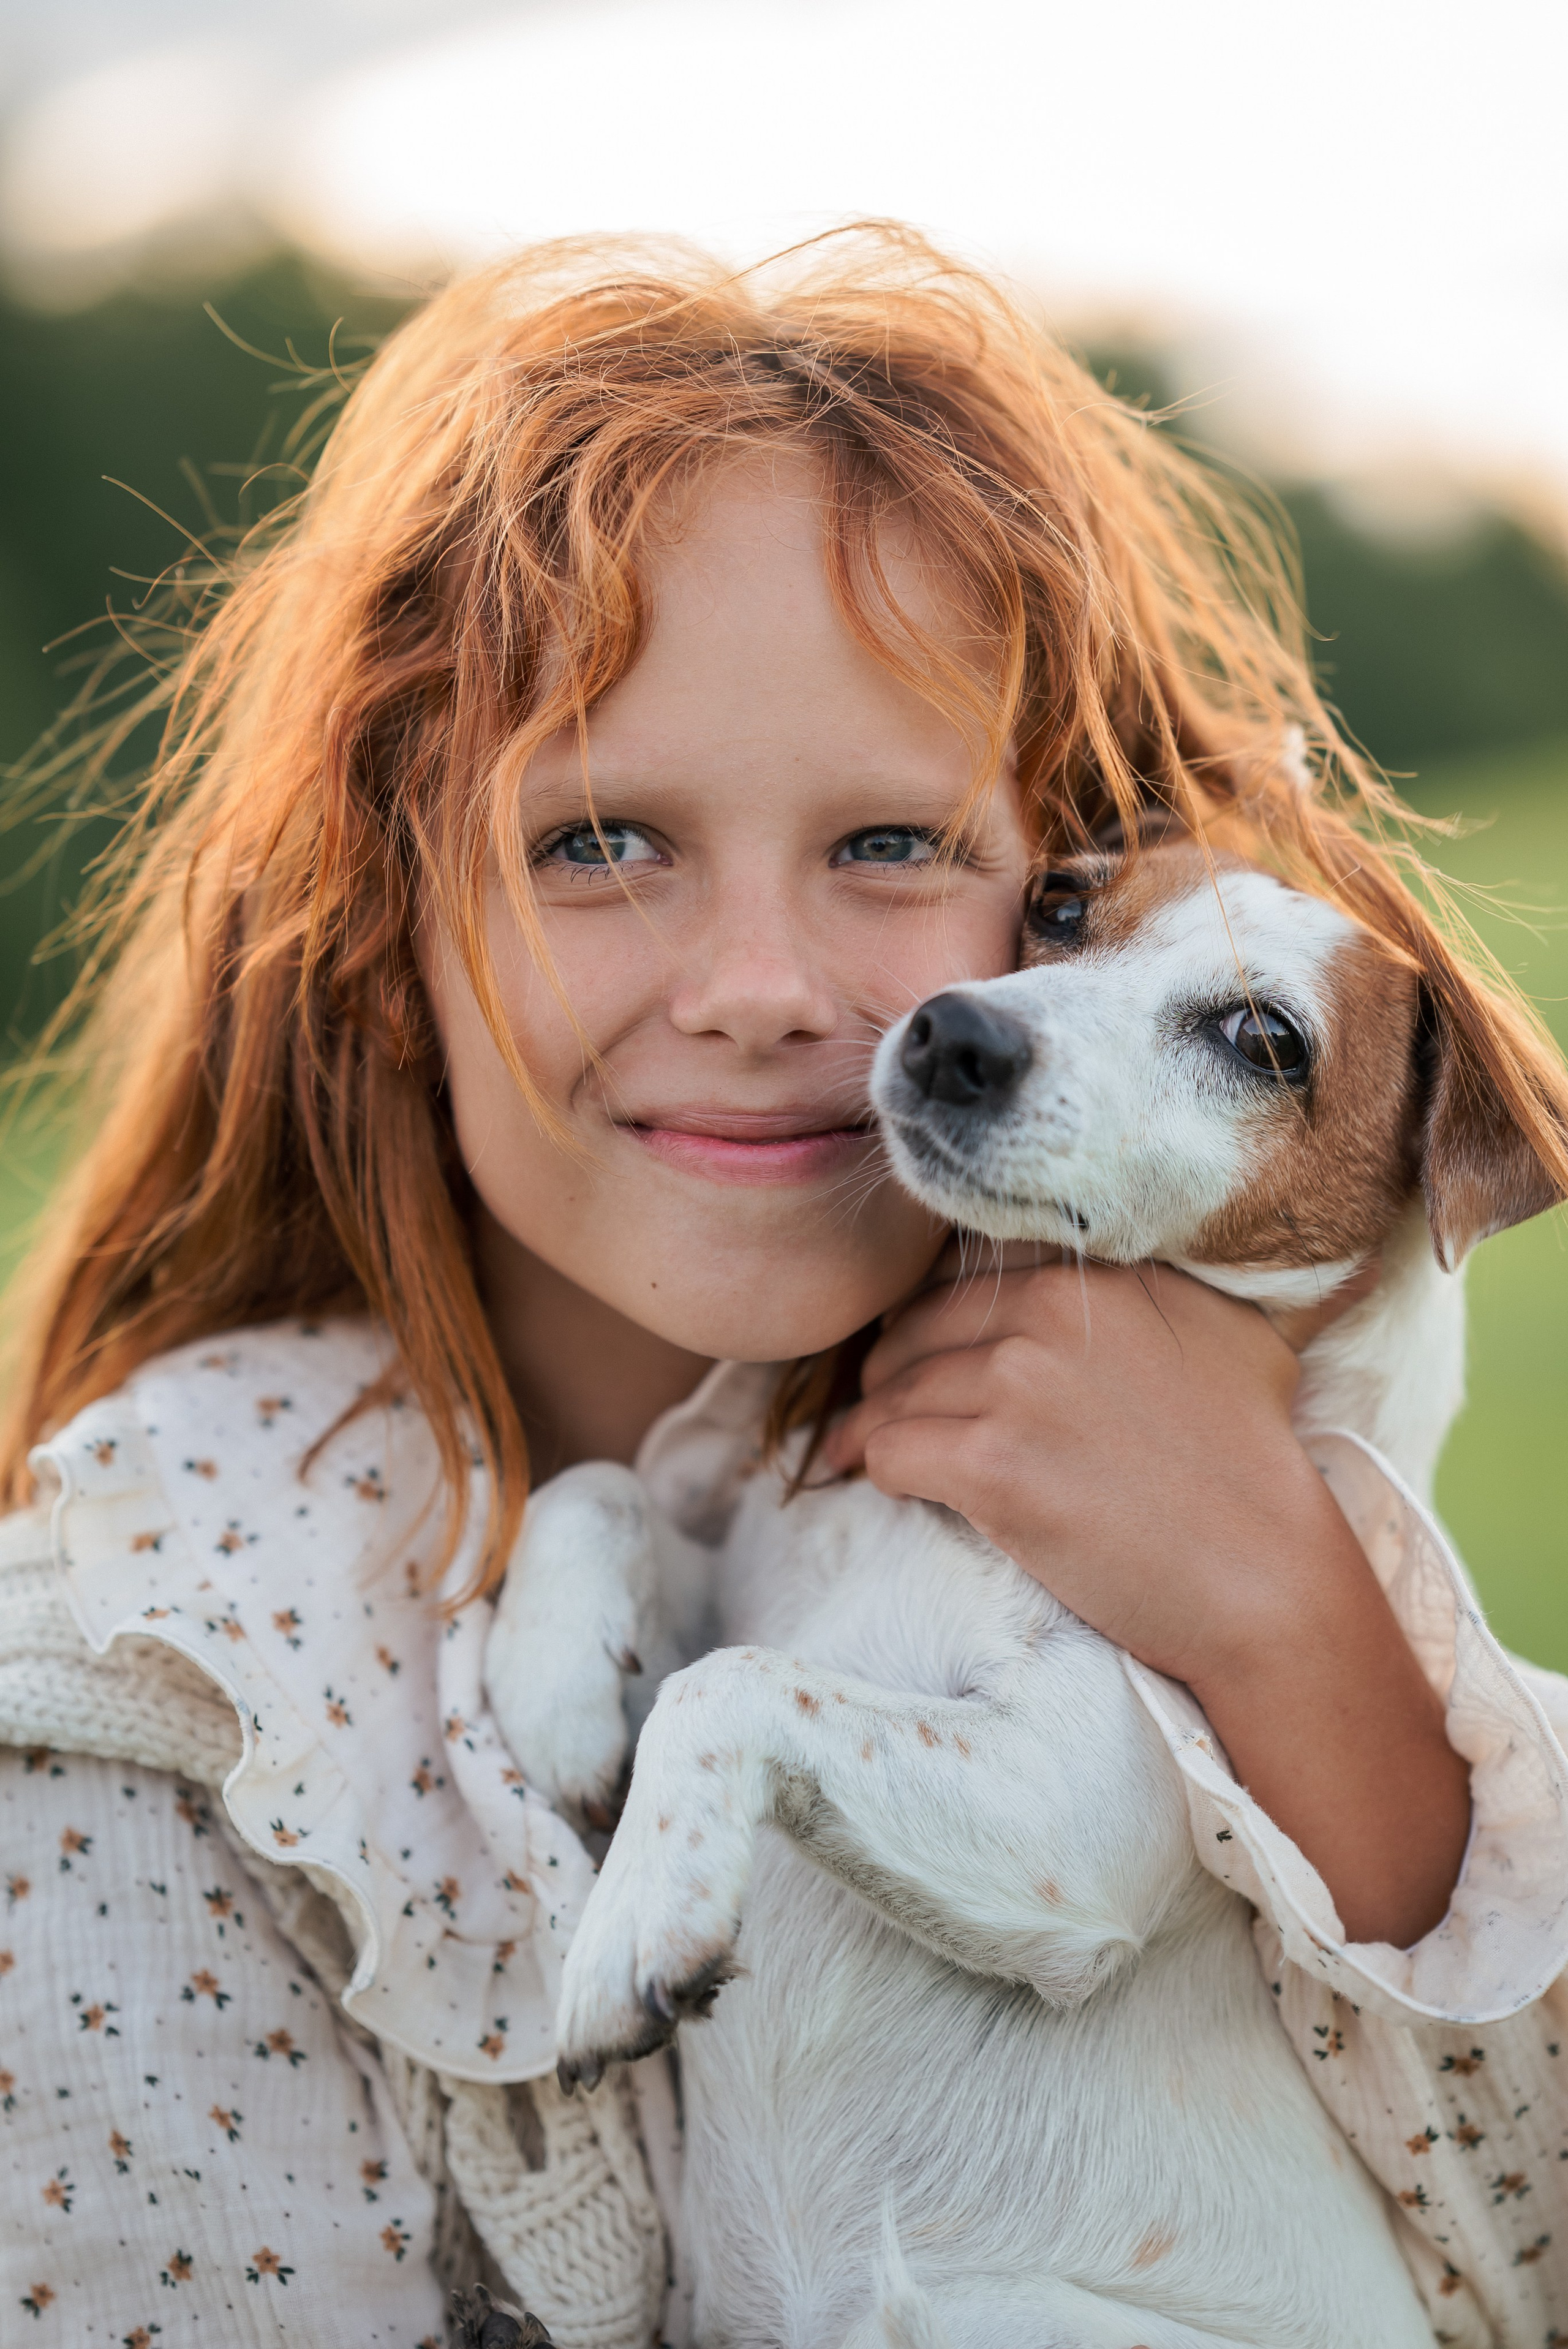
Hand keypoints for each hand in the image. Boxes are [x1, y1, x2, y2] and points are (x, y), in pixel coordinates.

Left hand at [824, 1246, 1470, 1944]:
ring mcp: (1014, 1387)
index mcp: (1094, 1276)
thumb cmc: (1257, 1461)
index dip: (936, 1319)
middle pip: (918, 1330)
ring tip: (860, 1448)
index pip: (969, 1280)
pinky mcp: (989, 1465)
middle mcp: (1047, 1314)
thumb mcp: (1224, 1332)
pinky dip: (879, 1467)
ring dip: (875, 1423)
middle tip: (880, 1404)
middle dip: (892, 1369)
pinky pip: (889, 1450)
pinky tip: (889, 1482)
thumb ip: (1151, 1292)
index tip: (922, 1352)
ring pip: (894, 1392)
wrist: (1265, 1574)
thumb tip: (1102, 1283)